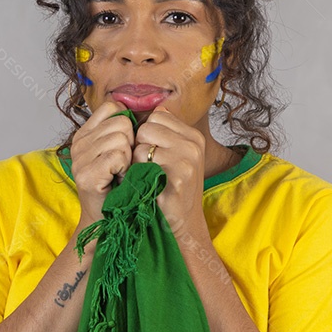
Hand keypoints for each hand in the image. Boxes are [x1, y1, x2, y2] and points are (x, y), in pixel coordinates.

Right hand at [69, 98, 134, 223]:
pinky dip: (125, 169)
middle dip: (131, 143)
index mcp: (86, 133)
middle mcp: (79, 142)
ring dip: (129, 159)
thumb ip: (126, 130)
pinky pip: (117, 156)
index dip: (128, 125)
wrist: (106, 220)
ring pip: (121, 138)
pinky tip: (120, 180)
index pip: (113, 107)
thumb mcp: (120, 152)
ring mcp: (80, 158)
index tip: (126, 147)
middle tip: (124, 164)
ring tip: (122, 173)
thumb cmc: (119, 186)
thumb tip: (157, 109)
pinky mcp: (86, 174)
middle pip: (121, 122)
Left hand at [131, 104, 209, 235]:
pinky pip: (141, 161)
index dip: (146, 135)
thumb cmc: (171, 189)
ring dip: (137, 161)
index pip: (157, 116)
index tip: (151, 154)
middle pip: (147, 127)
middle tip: (147, 168)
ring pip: (142, 143)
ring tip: (147, 177)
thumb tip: (150, 108)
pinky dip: (137, 173)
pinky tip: (147, 184)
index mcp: (194, 136)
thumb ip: (164, 133)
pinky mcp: (177, 175)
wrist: (182, 224)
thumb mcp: (175, 156)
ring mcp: (188, 159)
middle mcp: (194, 144)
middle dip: (140, 146)